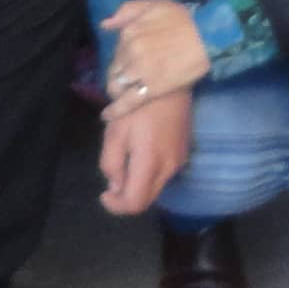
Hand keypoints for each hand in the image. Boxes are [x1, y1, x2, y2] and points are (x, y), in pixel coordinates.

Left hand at [99, 88, 194, 217]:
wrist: (167, 81)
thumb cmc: (136, 105)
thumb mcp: (114, 133)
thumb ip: (111, 164)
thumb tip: (116, 186)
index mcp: (150, 164)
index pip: (135, 203)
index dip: (116, 206)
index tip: (104, 193)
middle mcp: (169, 168)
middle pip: (147, 199)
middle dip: (127, 197)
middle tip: (112, 181)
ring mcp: (180, 160)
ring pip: (156, 188)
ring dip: (139, 185)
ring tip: (126, 163)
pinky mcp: (184, 151)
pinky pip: (164, 174)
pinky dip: (150, 174)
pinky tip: (141, 155)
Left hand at [103, 0, 209, 106]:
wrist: (208, 37)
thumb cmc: (185, 19)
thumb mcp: (155, 5)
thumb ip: (127, 11)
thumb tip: (105, 25)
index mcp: (129, 32)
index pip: (116, 49)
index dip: (122, 58)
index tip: (129, 62)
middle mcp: (129, 52)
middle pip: (114, 69)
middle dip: (118, 75)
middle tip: (128, 80)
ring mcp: (139, 72)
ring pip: (117, 86)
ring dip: (117, 91)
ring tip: (122, 95)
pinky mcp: (150, 89)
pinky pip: (126, 102)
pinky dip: (115, 110)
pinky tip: (108, 116)